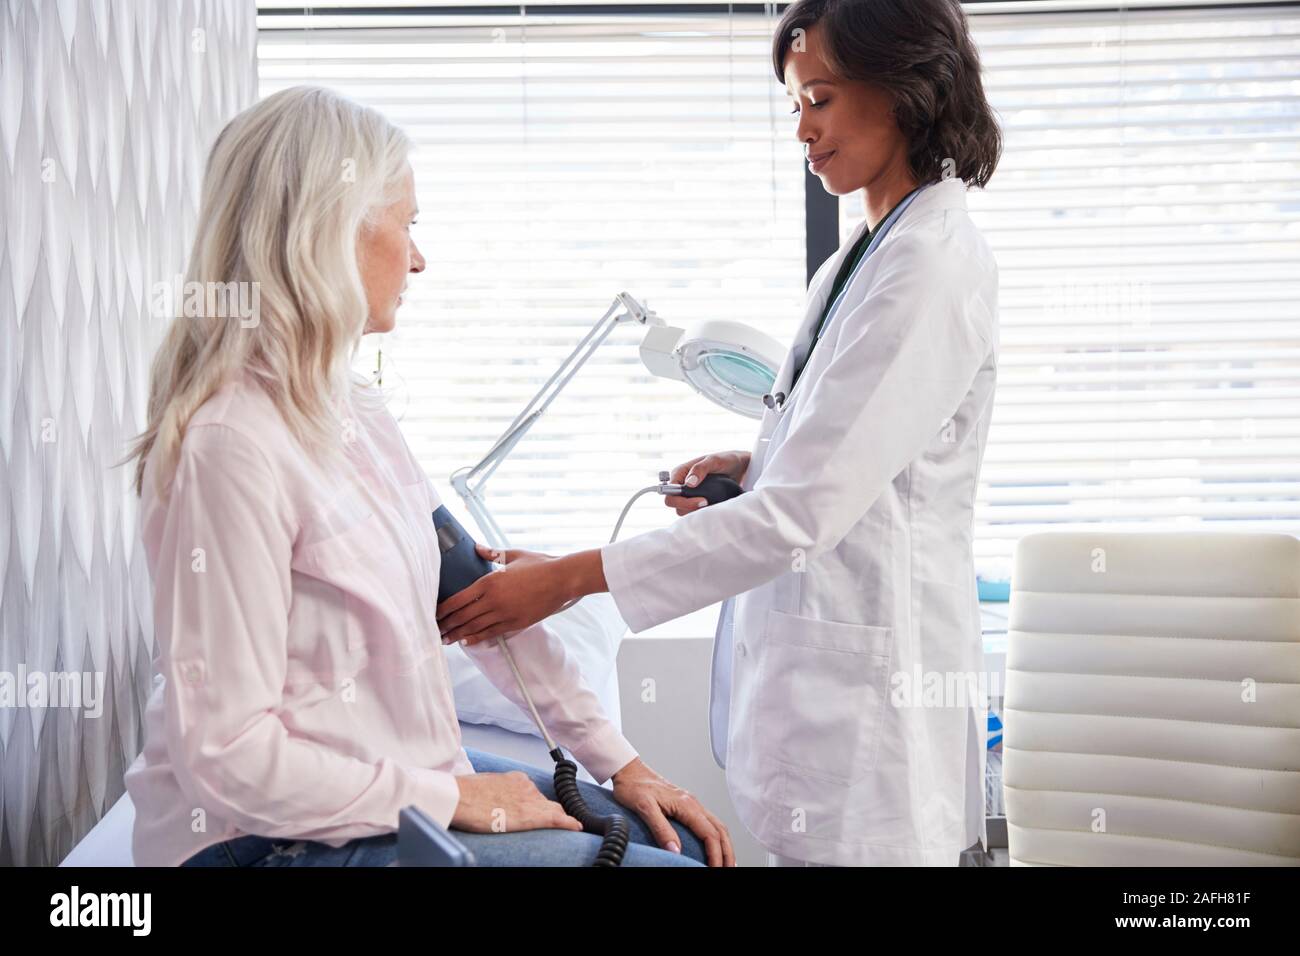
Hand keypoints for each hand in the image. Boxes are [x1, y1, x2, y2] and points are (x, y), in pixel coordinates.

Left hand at [437, 544, 574, 645]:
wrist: (563, 580)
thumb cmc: (539, 564)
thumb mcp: (513, 555)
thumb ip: (492, 552)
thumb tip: (477, 547)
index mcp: (490, 581)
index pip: (459, 599)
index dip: (444, 609)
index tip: (434, 614)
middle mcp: (494, 600)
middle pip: (463, 616)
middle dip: (447, 625)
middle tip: (435, 631)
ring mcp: (505, 614)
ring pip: (475, 628)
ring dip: (458, 634)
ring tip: (445, 640)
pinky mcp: (516, 623)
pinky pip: (492, 633)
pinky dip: (477, 638)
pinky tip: (467, 641)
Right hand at [451, 770, 582, 833]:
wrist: (460, 797)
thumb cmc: (465, 792)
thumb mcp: (484, 785)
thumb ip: (496, 791)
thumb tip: (493, 800)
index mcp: (516, 779)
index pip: (534, 793)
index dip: (538, 804)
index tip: (538, 810)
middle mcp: (527, 788)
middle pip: (546, 802)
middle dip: (551, 811)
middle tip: (555, 821)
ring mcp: (531, 801)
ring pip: (553, 811)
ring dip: (558, 819)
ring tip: (567, 827)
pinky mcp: (531, 816)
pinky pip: (557, 819)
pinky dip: (569, 823)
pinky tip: (576, 827)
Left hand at [611, 758, 734, 866]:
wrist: (629, 770)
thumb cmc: (634, 786)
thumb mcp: (644, 807)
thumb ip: (660, 828)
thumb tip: (674, 850)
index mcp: (686, 804)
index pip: (710, 833)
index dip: (716, 854)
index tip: (715, 869)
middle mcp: (693, 804)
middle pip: (720, 830)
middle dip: (727, 852)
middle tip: (729, 870)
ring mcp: (691, 804)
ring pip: (717, 826)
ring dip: (725, 846)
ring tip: (726, 863)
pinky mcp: (686, 806)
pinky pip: (709, 823)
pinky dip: (716, 838)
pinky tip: (713, 847)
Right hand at [664, 450, 750, 515]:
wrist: (741, 468)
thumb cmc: (726, 460)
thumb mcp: (714, 460)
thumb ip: (700, 469)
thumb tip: (688, 483)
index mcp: (680, 473)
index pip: (669, 493)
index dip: (681, 500)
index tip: (702, 500)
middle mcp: (681, 485)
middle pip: (674, 504)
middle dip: (689, 507)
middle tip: (707, 503)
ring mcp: (690, 495)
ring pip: (683, 511)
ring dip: (696, 511)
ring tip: (712, 504)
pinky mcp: (698, 502)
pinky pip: (694, 513)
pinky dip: (702, 513)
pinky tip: (714, 507)